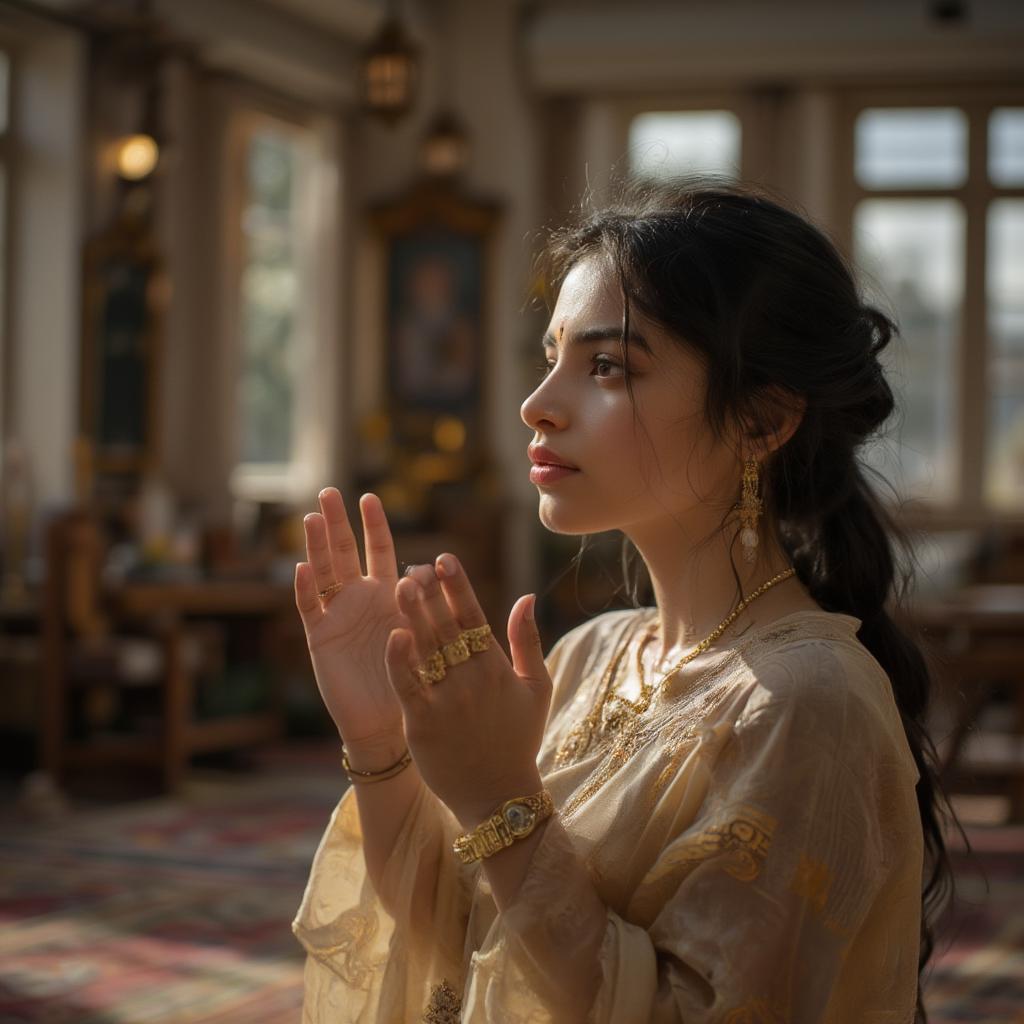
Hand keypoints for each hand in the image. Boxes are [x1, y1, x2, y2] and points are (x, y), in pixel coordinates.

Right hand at [294, 488, 407, 748]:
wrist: (390, 721)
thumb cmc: (413, 676)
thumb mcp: (421, 632)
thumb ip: (418, 601)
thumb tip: (421, 567)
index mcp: (386, 592)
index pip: (378, 550)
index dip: (373, 525)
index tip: (370, 497)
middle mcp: (358, 597)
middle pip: (343, 552)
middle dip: (336, 523)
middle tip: (328, 492)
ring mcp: (337, 615)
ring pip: (323, 573)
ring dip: (317, 547)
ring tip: (312, 518)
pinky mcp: (321, 638)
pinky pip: (310, 609)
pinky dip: (305, 589)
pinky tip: (302, 568)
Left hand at [383, 553, 550, 827]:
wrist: (499, 796)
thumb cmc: (518, 739)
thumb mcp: (536, 688)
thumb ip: (528, 641)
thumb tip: (526, 597)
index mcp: (497, 667)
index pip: (474, 616)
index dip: (458, 585)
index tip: (443, 558)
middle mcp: (472, 679)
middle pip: (447, 626)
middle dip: (431, 592)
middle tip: (415, 565)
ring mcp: (447, 700)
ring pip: (427, 648)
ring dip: (414, 614)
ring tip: (400, 583)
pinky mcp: (423, 723)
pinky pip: (408, 685)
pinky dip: (400, 660)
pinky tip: (393, 634)